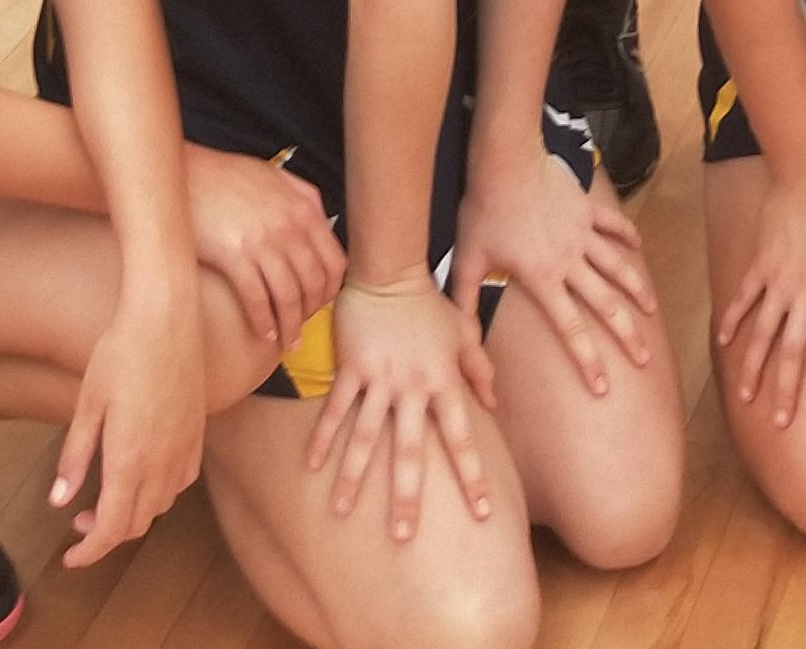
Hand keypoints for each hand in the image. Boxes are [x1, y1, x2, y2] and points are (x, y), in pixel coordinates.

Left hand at [50, 283, 208, 566]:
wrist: (166, 317)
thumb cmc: (120, 353)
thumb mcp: (87, 405)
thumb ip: (75, 457)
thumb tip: (60, 501)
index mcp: (129, 460)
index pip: (111, 529)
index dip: (90, 552)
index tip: (71, 558)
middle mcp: (162, 462)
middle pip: (137, 524)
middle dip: (107, 535)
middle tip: (80, 523)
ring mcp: (184, 449)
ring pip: (161, 506)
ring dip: (134, 515)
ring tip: (107, 500)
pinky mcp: (198, 433)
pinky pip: (182, 482)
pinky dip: (161, 495)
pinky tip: (143, 477)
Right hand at [186, 143, 345, 351]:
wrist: (180, 174)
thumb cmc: (224, 175)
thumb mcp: (273, 175)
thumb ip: (302, 197)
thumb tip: (322, 222)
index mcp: (303, 208)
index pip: (334, 262)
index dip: (329, 291)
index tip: (319, 305)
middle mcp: (288, 225)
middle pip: (313, 284)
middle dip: (310, 313)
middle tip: (302, 328)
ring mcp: (261, 241)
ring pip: (288, 296)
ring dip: (290, 325)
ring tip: (286, 340)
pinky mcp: (233, 255)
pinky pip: (256, 298)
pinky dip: (263, 321)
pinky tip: (263, 332)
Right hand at [309, 276, 494, 541]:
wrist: (389, 270)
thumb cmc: (429, 303)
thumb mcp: (463, 333)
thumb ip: (479, 368)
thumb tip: (494, 402)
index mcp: (443, 381)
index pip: (462, 437)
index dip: (472, 476)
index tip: (482, 513)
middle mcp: (413, 387)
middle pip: (411, 450)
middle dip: (407, 495)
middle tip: (402, 535)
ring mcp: (380, 379)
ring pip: (366, 436)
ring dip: (353, 476)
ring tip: (340, 510)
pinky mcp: (350, 368)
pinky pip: (335, 409)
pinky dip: (323, 437)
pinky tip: (312, 466)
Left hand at [451, 144, 658, 397]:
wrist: (507, 160)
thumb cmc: (483, 210)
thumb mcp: (466, 260)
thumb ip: (464, 302)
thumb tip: (459, 338)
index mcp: (543, 279)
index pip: (570, 330)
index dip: (588, 361)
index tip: (603, 387)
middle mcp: (570, 261)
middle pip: (606, 305)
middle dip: (627, 335)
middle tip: (643, 358)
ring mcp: (583, 234)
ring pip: (618, 267)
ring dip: (637, 290)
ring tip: (651, 309)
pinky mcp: (587, 210)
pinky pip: (614, 226)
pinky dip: (628, 237)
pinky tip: (639, 247)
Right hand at [713, 163, 805, 428]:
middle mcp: (804, 296)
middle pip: (792, 353)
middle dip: (786, 391)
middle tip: (781, 423)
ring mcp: (777, 282)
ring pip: (761, 334)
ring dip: (753, 367)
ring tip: (746, 396)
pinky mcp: (759, 266)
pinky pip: (743, 300)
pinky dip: (732, 322)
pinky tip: (725, 345)